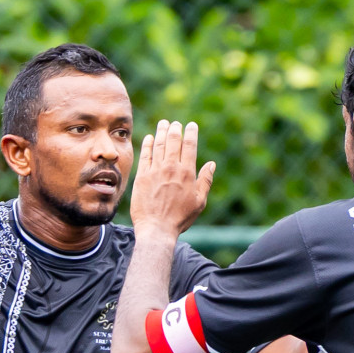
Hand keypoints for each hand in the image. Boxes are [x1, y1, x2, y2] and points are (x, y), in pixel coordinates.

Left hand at [129, 120, 215, 236]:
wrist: (157, 229)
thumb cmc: (180, 218)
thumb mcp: (199, 201)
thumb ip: (205, 181)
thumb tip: (212, 164)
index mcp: (187, 173)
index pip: (189, 145)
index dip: (190, 132)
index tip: (191, 125)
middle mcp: (171, 168)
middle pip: (173, 141)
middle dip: (175, 129)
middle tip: (175, 123)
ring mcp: (155, 171)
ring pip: (159, 145)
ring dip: (162, 132)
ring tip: (163, 124)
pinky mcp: (141, 176)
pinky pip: (145, 156)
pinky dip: (148, 145)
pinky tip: (150, 138)